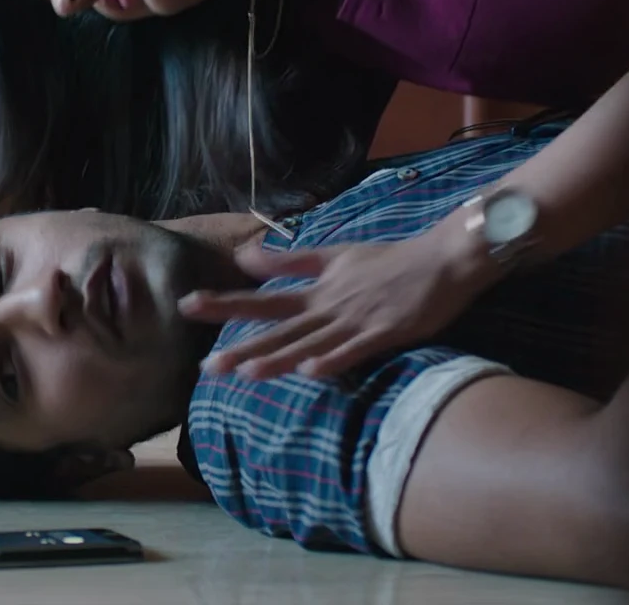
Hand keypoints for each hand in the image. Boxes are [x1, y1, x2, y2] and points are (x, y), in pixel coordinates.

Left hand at [180, 229, 496, 380]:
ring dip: (278, 359)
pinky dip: (331, 360)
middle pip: (279, 329)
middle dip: (242, 347)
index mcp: (317, 290)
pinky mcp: (383, 333)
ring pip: (309, 344)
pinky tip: (309, 373)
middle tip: (205, 366)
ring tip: (245, 373)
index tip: (187, 305)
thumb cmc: (389, 261)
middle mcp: (328, 306)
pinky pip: (353, 351)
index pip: (263, 299)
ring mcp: (355, 321)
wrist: (442, 260)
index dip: (225, 303)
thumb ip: (291, 261)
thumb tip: (245, 257)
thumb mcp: (335, 256)